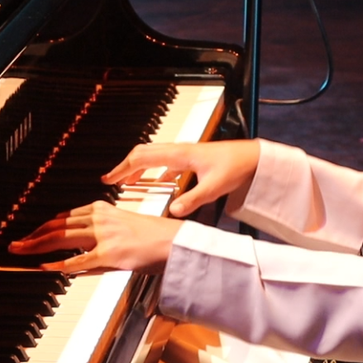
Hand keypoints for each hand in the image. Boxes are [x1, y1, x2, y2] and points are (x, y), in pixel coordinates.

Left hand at [6, 201, 181, 274]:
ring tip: (21, 253)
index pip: (63, 217)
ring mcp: (104, 235)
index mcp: (101, 209)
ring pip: (61, 238)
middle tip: (15, 244)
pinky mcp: (110, 252)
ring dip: (37, 246)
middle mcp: (99, 218)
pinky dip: (60, 264)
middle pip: (57, 225)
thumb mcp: (121, 230)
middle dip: (32, 235)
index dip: (42, 227)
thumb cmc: (153, 238)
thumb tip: (72, 258)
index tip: (28, 235)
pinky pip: (79, 260)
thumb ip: (96, 240)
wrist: (176, 242)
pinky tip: (46, 267)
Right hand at [102, 140, 261, 216]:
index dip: (123, 169)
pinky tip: (159, 180)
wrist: (254, 158)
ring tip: (128, 180)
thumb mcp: (213, 188)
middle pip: (143, 153)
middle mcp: (179, 150)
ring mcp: (185, 153)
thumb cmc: (236, 167)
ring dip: (139, 166)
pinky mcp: (192, 158)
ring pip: (154, 156)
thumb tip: (173, 211)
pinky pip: (167, 161)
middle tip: (111, 179)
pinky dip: (156, 170)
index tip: (109, 179)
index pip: (142, 158)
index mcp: (180, 155)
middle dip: (125, 166)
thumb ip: (192, 200)